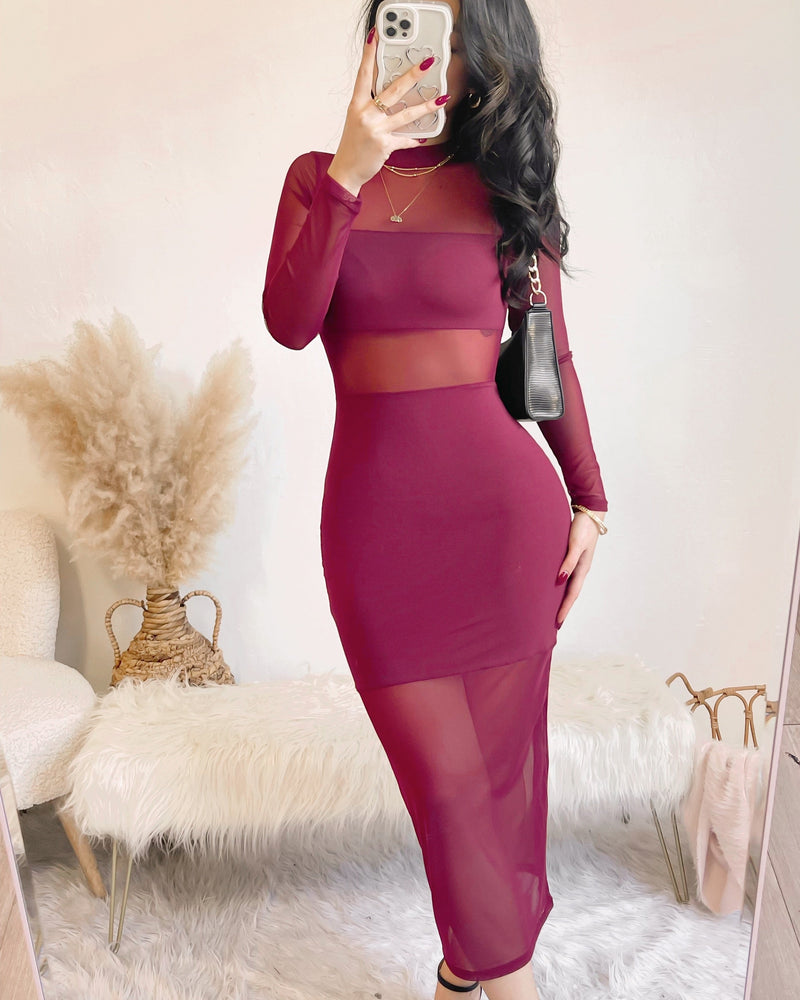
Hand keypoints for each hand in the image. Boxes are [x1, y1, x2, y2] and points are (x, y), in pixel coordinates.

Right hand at [327, 28, 450, 194]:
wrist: (346, 170)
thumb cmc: (353, 145)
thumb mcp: (357, 120)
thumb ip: (371, 106)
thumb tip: (392, 97)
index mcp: (357, 105)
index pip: (363, 74)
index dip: (368, 54)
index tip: (375, 36)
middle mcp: (366, 115)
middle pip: (393, 90)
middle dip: (412, 76)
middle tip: (427, 64)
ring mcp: (376, 130)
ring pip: (405, 114)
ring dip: (426, 107)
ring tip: (441, 99)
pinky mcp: (384, 145)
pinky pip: (405, 140)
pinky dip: (414, 139)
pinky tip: (424, 136)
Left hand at [555, 508, 605, 627]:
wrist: (588, 513)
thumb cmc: (582, 528)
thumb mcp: (575, 545)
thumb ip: (568, 561)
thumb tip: (560, 580)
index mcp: (582, 569)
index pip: (572, 594)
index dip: (565, 609)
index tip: (557, 623)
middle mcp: (580, 568)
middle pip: (570, 593)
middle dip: (563, 608)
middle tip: (554, 623)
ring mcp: (576, 563)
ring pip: (568, 585)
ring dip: (561, 597)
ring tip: (551, 608)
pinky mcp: (571, 556)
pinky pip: (565, 575)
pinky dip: (559, 584)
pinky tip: (552, 586)